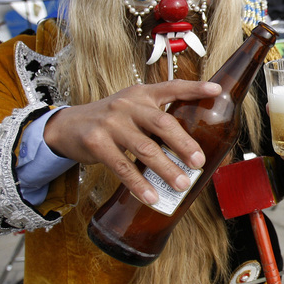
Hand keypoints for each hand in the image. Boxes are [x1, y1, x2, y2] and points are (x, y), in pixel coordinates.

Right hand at [43, 81, 221, 204]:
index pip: (172, 87)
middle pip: (162, 123)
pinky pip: (122, 167)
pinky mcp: (97, 142)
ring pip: (145, 148)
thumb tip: (189, 145)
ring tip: (182, 184)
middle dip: (183, 143)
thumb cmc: (108, 120)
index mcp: (141, 94)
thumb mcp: (131, 108)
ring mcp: (111, 123)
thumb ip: (155, 116)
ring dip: (166, 168)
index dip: (194, 88)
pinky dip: (139, 183)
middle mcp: (127, 104)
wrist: (66, 126)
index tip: (217, 90)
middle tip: (199, 161)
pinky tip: (152, 196)